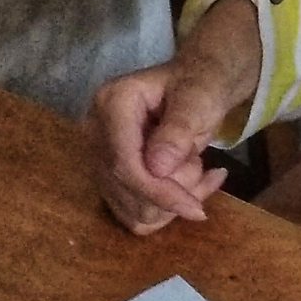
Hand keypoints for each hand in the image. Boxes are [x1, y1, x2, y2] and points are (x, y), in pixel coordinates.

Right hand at [88, 19, 251, 233]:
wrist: (198, 85)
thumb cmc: (200, 84)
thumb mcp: (199, 98)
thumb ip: (179, 128)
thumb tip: (157, 169)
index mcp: (111, 103)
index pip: (124, 163)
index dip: (157, 192)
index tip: (195, 208)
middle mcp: (95, 133)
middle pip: (126, 191)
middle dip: (172, 191)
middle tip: (205, 168)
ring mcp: (100, 159)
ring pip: (133, 211)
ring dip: (174, 201)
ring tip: (198, 168)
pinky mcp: (112, 180)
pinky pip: (139, 215)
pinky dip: (170, 209)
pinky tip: (195, 186)